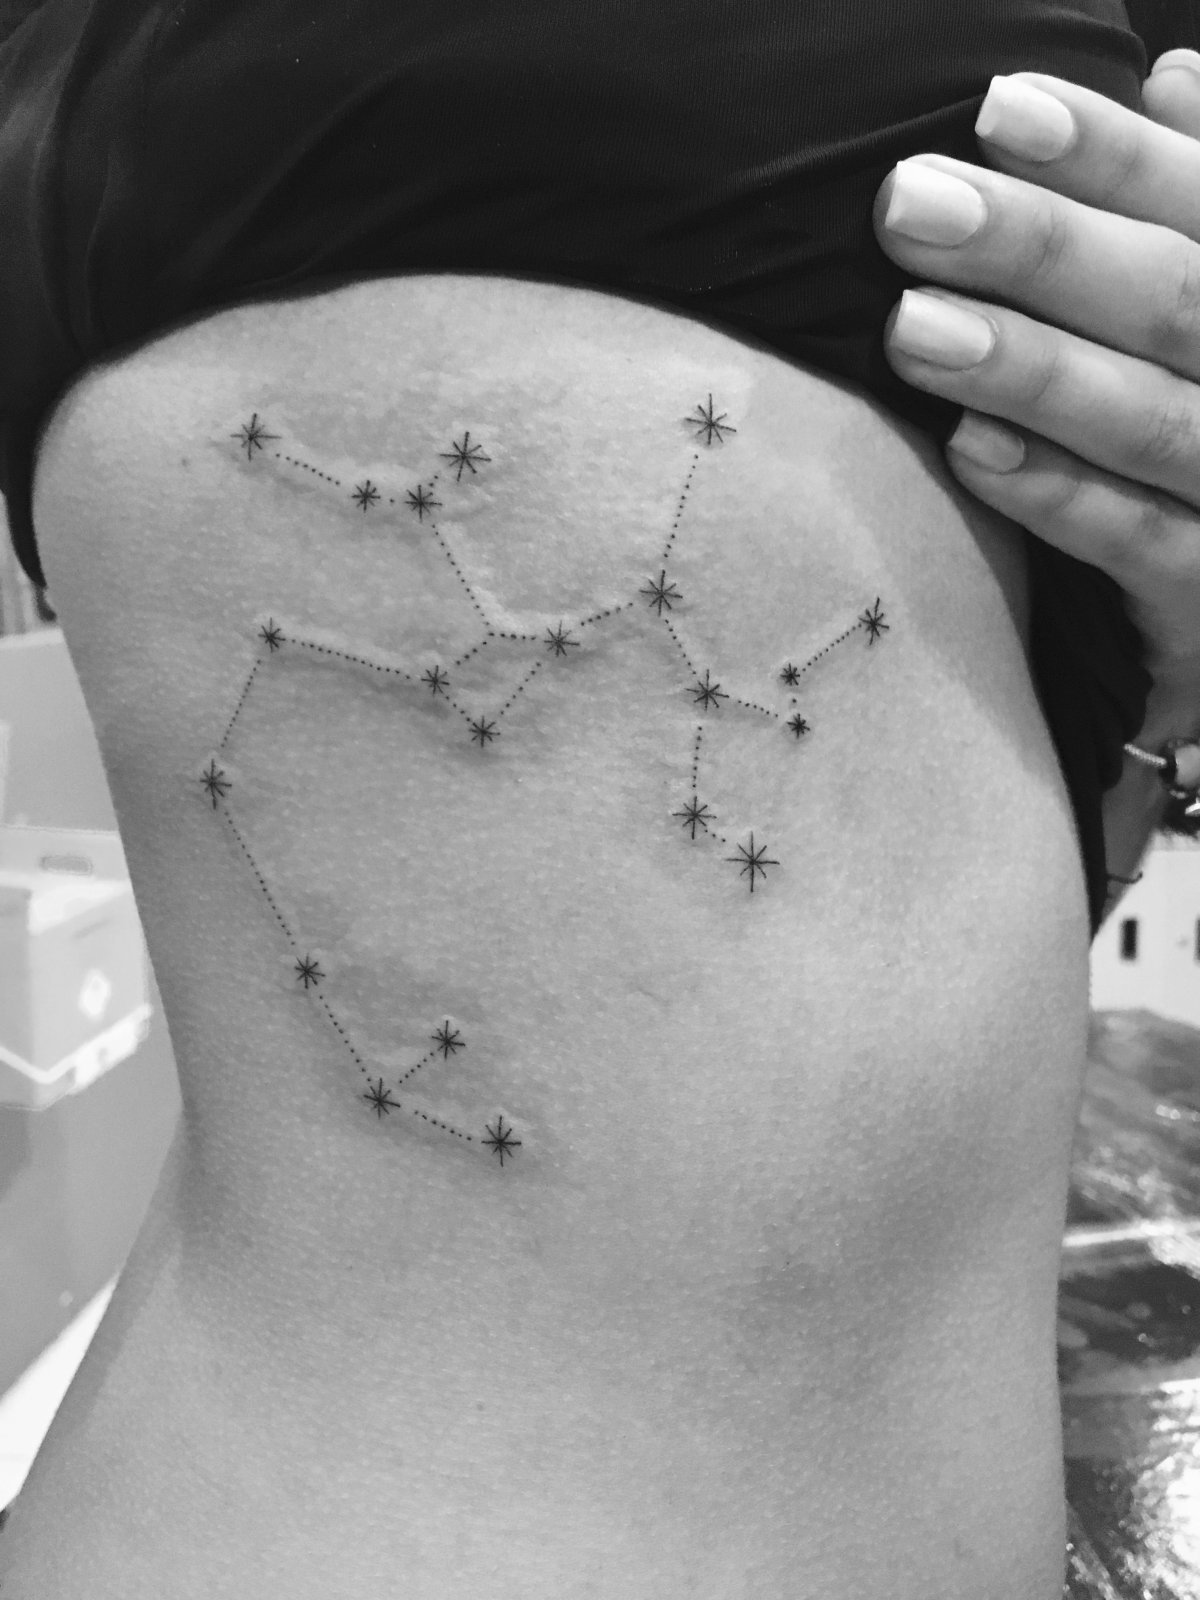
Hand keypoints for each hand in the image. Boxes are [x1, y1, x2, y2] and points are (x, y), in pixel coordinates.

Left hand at [873, 58, 1199, 731]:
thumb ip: (1196, 203)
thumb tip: (1165, 80)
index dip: (1110, 156)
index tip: (996, 110)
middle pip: (1173, 300)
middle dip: (1040, 248)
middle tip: (908, 204)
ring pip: (1149, 420)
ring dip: (1031, 369)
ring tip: (910, 326)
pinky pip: (1139, 542)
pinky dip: (1058, 496)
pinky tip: (969, 450)